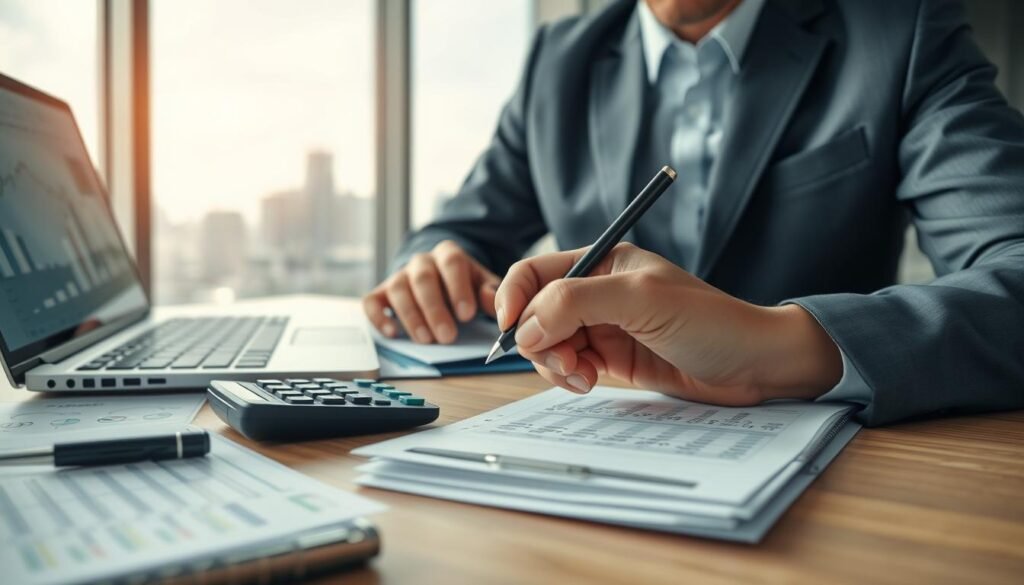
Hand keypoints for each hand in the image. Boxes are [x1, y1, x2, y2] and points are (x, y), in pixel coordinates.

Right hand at [363, 240, 499, 343]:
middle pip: (423, 279)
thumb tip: (491, 299)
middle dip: (435, 309)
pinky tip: (393, 333)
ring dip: (412, 317)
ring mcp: (398, 277)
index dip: (458, 288)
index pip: (452, 262)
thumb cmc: (462, 286)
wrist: (439, 281)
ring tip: (426, 340)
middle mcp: (421, 262)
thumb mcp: (481, 284)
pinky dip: (379, 318)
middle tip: (448, 336)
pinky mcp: (380, 293)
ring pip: (398, 290)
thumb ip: (489, 291)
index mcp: (448, 254)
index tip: (467, 315)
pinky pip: (372, 302)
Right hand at [494, 243, 842, 405]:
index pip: (535, 272)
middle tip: (564, 361)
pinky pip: (569, 365)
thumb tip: (523, 326)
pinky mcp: (612, 358)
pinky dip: (569, 376)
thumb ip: (575, 303)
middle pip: (534, 312)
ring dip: (553, 362)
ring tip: (583, 376)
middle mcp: (597, 291)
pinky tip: (590, 381)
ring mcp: (603, 326)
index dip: (514, 298)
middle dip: (537, 339)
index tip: (508, 329)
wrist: (754, 366)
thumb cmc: (710, 321)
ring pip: (547, 343)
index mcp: (602, 261)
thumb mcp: (639, 300)